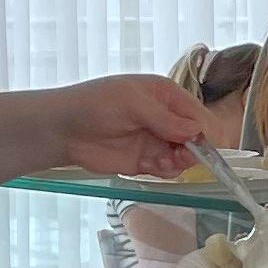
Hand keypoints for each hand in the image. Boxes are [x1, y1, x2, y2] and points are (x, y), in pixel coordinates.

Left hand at [56, 76, 205, 174]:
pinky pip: (168, 169)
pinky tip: (151, 167)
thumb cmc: (94, 105)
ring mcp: (157, 140)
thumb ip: (164, 118)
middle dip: (193, 149)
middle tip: (179, 156)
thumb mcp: (131, 103)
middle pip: (196, 137)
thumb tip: (196, 131)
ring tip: (161, 163)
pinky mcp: (146, 161)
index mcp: (167, 96)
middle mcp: (167, 118)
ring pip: (186, 156)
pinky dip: (165, 171)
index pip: (198, 114)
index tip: (200, 145)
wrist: (63, 130)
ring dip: (179, 162)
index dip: (204, 131)